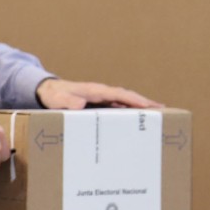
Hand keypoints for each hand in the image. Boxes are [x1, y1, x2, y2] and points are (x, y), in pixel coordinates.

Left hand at [36, 78, 161, 108]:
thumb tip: (80, 104)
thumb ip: (66, 101)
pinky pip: (117, 106)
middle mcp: (101, 92)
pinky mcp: (100, 103)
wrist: (48, 91)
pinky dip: (129, 111)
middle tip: (162, 111)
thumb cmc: (52, 95)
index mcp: (95, 90)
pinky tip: (137, 118)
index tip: (148, 106)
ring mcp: (102, 98)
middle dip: (144, 102)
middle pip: (127, 96)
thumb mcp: (56, 99)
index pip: (118, 94)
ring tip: (157, 115)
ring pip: (124, 101)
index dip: (133, 100)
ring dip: (140, 107)